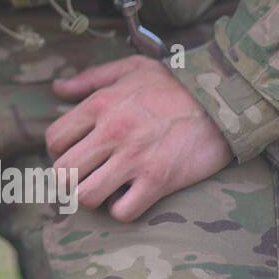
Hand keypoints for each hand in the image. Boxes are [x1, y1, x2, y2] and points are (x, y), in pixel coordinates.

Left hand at [46, 55, 234, 221]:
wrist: (224, 100)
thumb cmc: (174, 83)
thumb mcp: (131, 68)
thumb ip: (90, 78)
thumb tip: (58, 89)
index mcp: (100, 105)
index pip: (54, 140)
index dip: (58, 152)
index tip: (74, 153)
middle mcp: (111, 132)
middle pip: (62, 172)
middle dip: (68, 180)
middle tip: (84, 177)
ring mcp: (134, 158)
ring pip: (86, 196)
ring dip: (90, 198)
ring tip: (103, 189)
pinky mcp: (159, 180)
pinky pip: (122, 211)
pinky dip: (121, 210)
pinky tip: (129, 197)